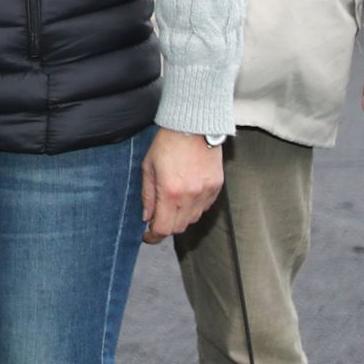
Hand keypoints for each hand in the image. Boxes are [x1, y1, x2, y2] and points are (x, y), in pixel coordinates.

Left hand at [141, 128, 224, 242]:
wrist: (193, 126)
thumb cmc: (166, 144)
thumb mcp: (148, 168)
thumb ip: (147, 196)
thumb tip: (146, 217)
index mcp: (170, 192)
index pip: (163, 228)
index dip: (153, 237)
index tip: (147, 236)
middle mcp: (190, 196)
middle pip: (179, 227)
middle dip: (165, 227)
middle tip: (155, 219)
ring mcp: (206, 192)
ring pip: (193, 219)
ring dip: (180, 218)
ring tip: (170, 204)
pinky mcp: (217, 187)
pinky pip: (205, 207)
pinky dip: (193, 208)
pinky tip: (185, 196)